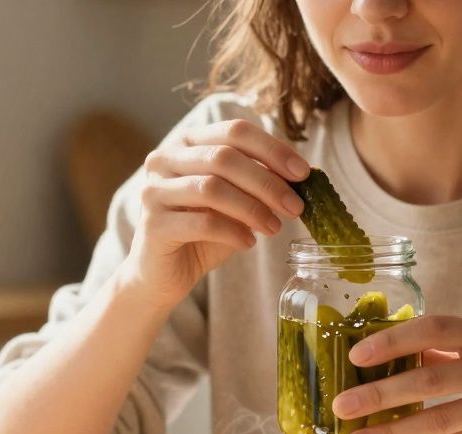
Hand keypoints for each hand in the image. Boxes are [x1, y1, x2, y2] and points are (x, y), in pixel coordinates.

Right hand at [125, 119, 309, 305]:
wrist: (163, 274)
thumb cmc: (202, 234)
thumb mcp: (237, 202)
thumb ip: (261, 184)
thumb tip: (308, 174)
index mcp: (187, 143)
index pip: (234, 131)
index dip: (273, 149)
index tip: (303, 173)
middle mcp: (164, 159)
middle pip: (224, 157)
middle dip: (267, 182)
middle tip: (296, 207)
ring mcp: (154, 191)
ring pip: (212, 188)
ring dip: (252, 208)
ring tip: (275, 228)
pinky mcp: (153, 225)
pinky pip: (202, 223)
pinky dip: (233, 232)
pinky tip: (248, 242)